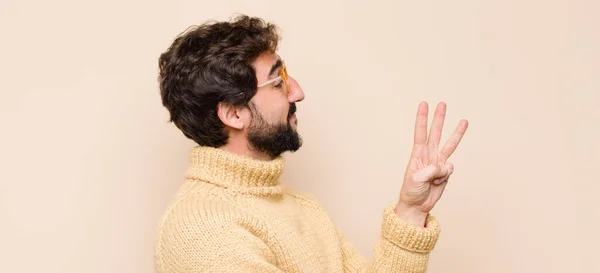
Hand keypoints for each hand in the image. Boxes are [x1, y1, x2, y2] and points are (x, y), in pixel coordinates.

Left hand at [395, 102, 467, 225]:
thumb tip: (444, 165)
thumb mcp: (415, 179)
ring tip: (464, 121)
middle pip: (435, 132)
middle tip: (442, 103)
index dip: (422, 118)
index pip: (420, 132)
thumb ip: (430, 170)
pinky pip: (450, 169)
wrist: (417, 205)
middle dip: (438, 118)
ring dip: (457, 133)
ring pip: (449, 144)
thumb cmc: (411, 191)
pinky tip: (437, 181)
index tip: (423, 104)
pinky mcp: (445, 171)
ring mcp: (438, 162)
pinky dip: (445, 175)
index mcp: (417, 153)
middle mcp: (428, 154)